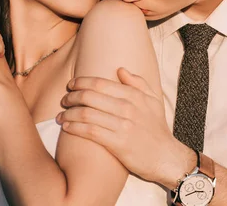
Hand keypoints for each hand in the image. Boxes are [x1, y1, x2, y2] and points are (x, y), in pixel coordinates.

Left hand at [56, 67, 195, 184]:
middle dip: (71, 96)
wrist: (166, 157)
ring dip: (68, 113)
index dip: (81, 82)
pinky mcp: (118, 143)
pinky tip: (67, 126)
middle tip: (64, 100)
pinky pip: (89, 131)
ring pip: (86, 113)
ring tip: (60, 115)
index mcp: (134, 95)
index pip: (99, 83)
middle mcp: (127, 107)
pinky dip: (74, 127)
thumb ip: (137, 83)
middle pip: (89, 96)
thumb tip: (120, 70)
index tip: (71, 85)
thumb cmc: (157, 128)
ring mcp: (122, 125)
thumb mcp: (153, 100)